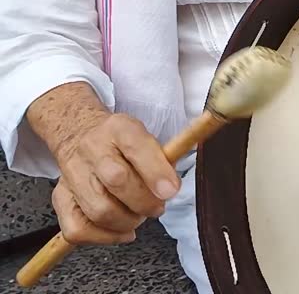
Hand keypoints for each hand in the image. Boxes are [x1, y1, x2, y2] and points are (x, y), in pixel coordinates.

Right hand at [51, 113, 179, 244]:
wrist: (80, 135)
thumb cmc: (120, 142)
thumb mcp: (147, 137)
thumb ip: (163, 160)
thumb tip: (171, 189)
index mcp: (119, 128)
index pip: (136, 146)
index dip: (155, 172)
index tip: (171, 191)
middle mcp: (91, 148)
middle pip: (116, 180)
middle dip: (144, 203)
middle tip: (157, 207)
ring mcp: (72, 173)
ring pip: (99, 210)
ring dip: (127, 222)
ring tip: (138, 216)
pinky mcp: (60, 197)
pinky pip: (77, 228)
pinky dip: (104, 237)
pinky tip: (121, 231)